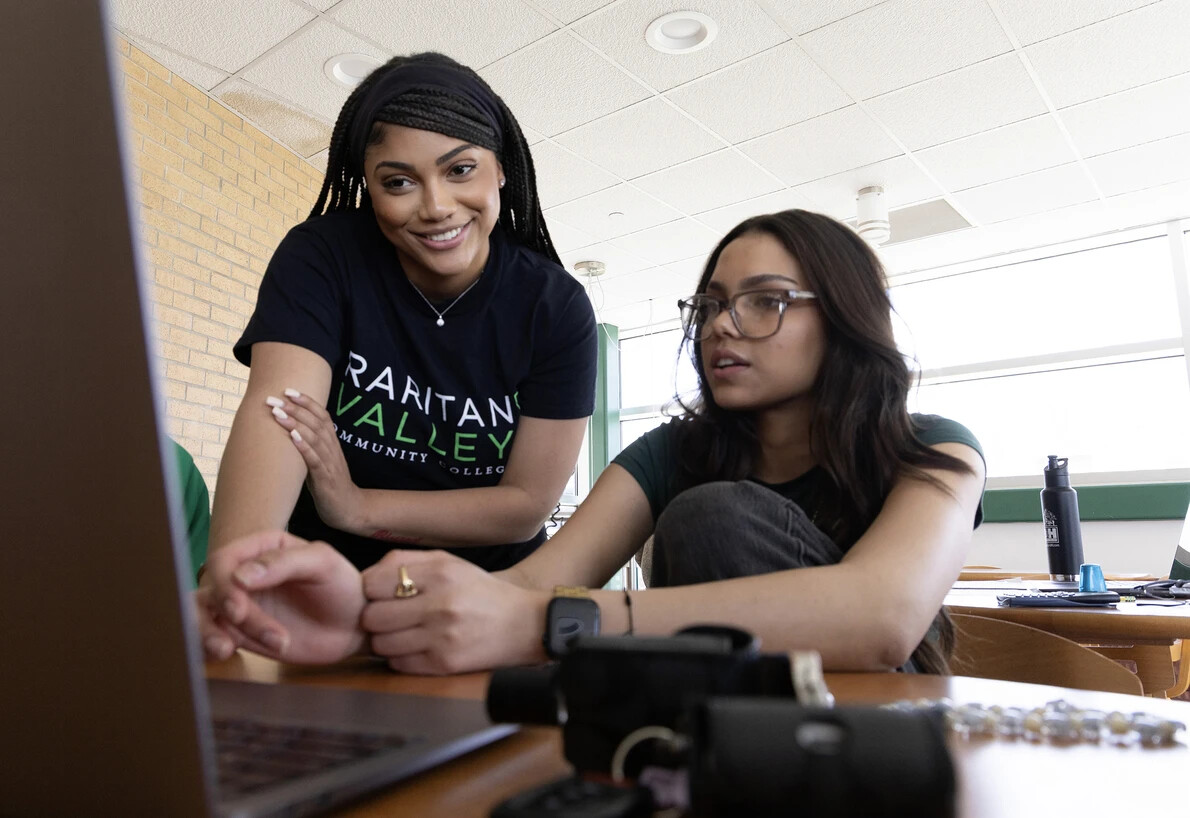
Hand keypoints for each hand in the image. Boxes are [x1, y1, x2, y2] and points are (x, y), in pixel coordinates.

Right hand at [196, 531, 366, 663]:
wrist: (354, 626)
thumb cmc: (342, 587)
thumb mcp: (323, 564)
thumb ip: (285, 563)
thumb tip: (240, 576)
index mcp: (261, 548)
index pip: (225, 560)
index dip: (225, 585)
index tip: (238, 610)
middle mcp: (244, 574)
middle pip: (210, 589)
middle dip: (219, 612)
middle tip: (234, 633)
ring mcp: (239, 605)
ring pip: (200, 614)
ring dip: (204, 632)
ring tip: (224, 650)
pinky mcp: (240, 633)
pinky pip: (210, 638)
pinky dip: (207, 647)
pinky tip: (223, 654)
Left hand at [266, 388, 363, 532]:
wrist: (349, 509)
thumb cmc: (331, 484)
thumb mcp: (321, 460)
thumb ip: (311, 446)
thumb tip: (290, 431)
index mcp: (332, 443)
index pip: (322, 416)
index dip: (307, 401)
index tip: (288, 390)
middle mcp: (332, 449)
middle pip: (315, 422)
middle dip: (295, 408)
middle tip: (275, 399)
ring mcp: (329, 463)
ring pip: (314, 438)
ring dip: (296, 423)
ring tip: (279, 414)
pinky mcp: (325, 479)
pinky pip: (315, 460)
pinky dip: (304, 447)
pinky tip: (292, 437)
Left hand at [360, 550, 548, 674]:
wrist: (523, 624)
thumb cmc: (479, 591)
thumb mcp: (448, 562)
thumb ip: (406, 562)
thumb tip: (367, 576)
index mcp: (439, 573)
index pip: (373, 583)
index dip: (371, 590)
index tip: (380, 594)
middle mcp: (440, 604)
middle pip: (373, 617)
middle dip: (375, 618)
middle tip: (388, 617)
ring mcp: (442, 637)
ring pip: (382, 645)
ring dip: (386, 640)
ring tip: (403, 633)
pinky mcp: (445, 664)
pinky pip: (399, 664)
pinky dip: (401, 658)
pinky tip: (416, 647)